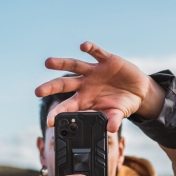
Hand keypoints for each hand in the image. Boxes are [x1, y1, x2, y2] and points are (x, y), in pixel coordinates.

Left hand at [35, 41, 163, 132]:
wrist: (138, 91)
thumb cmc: (123, 104)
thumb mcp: (118, 113)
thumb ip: (113, 119)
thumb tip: (111, 129)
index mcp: (84, 100)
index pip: (67, 107)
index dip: (58, 113)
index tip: (50, 121)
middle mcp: (85, 84)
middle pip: (63, 84)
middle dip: (50, 87)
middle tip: (37, 92)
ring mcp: (93, 71)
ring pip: (73, 65)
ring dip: (61, 63)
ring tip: (48, 62)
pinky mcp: (106, 60)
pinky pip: (96, 53)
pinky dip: (90, 48)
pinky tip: (84, 46)